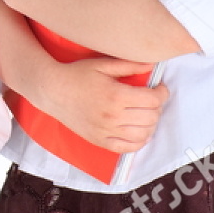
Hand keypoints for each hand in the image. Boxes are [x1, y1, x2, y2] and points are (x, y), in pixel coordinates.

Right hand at [42, 56, 169, 152]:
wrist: (52, 90)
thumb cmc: (76, 75)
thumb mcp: (103, 64)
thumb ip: (129, 65)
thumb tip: (152, 65)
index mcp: (115, 95)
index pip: (153, 100)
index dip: (162, 93)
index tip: (159, 88)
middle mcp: (112, 116)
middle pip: (151, 117)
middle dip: (157, 107)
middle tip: (151, 99)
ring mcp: (105, 131)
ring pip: (143, 134)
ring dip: (150, 124)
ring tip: (146, 114)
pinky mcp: (99, 140)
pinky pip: (127, 148)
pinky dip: (139, 141)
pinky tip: (138, 130)